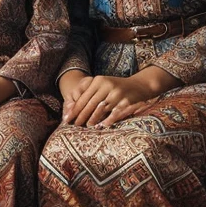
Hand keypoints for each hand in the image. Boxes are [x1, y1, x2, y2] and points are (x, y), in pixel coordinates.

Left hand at [63, 66, 179, 127]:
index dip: (75, 108)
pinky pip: (114, 112)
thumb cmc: (116, 87)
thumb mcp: (103, 85)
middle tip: (74, 125)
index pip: (83, 97)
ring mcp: (116, 93)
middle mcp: (106, 85)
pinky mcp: (125, 101)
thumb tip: (73, 108)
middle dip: (81, 115)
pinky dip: (108, 120)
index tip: (66, 118)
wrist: (138, 85)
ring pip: (101, 108)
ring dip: (93, 118)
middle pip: (90, 103)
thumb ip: (90, 94)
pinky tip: (102, 126)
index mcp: (98, 80)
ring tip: (86, 126)